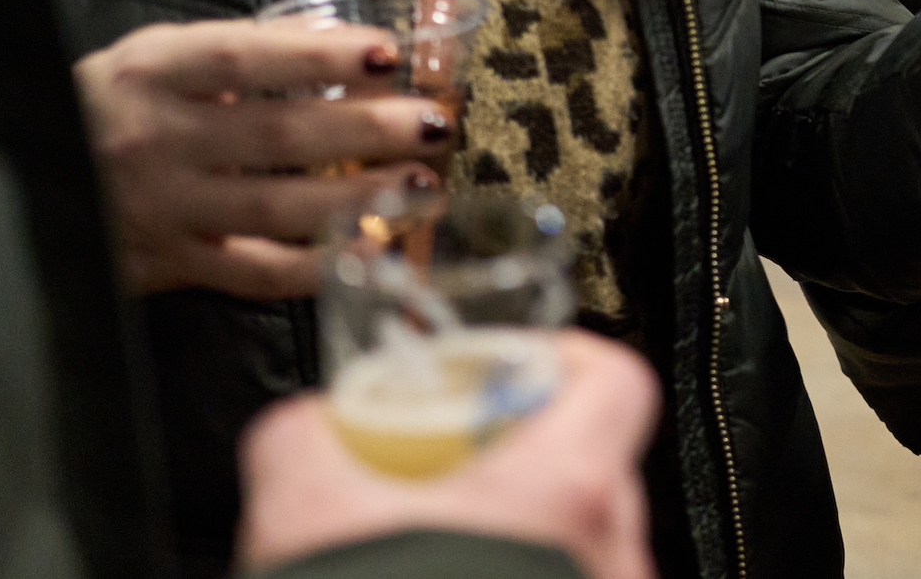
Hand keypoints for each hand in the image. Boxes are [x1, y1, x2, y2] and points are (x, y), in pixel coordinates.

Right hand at [75, 22, 454, 298]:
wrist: (18, 172)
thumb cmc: (113, 104)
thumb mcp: (158, 57)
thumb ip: (240, 54)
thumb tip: (351, 51)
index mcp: (153, 71)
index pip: (243, 59)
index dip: (318, 55)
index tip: (388, 52)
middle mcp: (156, 138)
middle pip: (276, 134)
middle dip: (365, 130)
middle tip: (434, 124)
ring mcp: (162, 207)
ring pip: (275, 207)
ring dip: (359, 199)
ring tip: (424, 187)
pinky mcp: (166, 263)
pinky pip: (253, 271)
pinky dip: (316, 267)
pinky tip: (371, 252)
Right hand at [237, 330, 657, 578]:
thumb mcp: (305, 518)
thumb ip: (310, 439)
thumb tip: (309, 426)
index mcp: (570, 494)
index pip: (615, 383)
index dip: (561, 362)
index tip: (511, 368)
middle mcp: (614, 560)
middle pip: (593, 473)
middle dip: (523, 469)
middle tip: (455, 476)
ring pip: (579, 556)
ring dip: (522, 552)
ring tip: (446, 561)